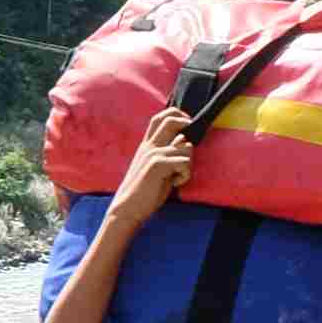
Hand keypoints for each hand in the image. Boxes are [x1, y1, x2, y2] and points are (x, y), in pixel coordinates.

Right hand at [109, 107, 197, 228]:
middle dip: (187, 122)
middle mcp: (149, 146)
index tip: (188, 123)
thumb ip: (167, 154)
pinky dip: (184, 175)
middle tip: (193, 135)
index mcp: (146, 146)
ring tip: (177, 177)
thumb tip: (184, 141)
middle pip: (170, 120)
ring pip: (186, 146)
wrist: (127, 208)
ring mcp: (153, 153)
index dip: (176, 114)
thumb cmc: (144, 192)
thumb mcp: (155, 169)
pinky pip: (184, 162)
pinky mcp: (158, 164)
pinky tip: (175, 184)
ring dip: (189, 163)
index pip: (159, 118)